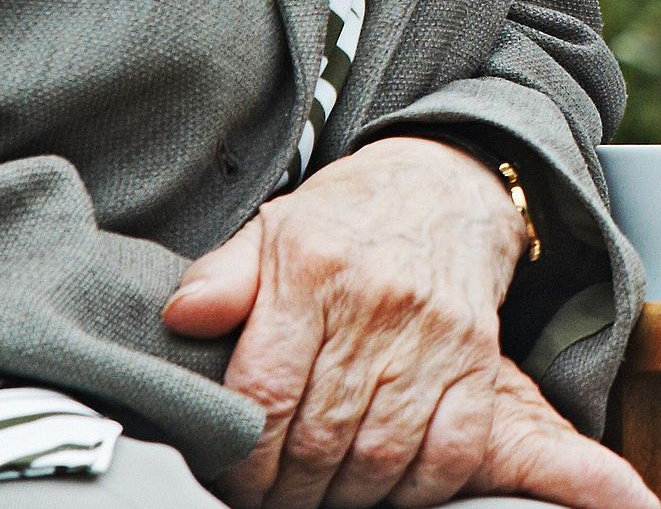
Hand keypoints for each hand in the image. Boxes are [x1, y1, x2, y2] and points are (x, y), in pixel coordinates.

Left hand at [163, 136, 653, 508]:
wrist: (446, 183)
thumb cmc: (346, 221)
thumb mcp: (269, 232)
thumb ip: (220, 280)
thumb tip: (181, 319)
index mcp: (312, 270)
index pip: (263, 398)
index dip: (241, 459)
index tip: (232, 479)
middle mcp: (377, 304)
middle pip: (321, 440)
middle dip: (287, 491)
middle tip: (270, 502)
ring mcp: (435, 335)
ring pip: (385, 456)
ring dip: (348, 496)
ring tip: (322, 498)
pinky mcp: (479, 360)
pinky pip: (452, 450)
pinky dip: (418, 485)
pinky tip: (389, 485)